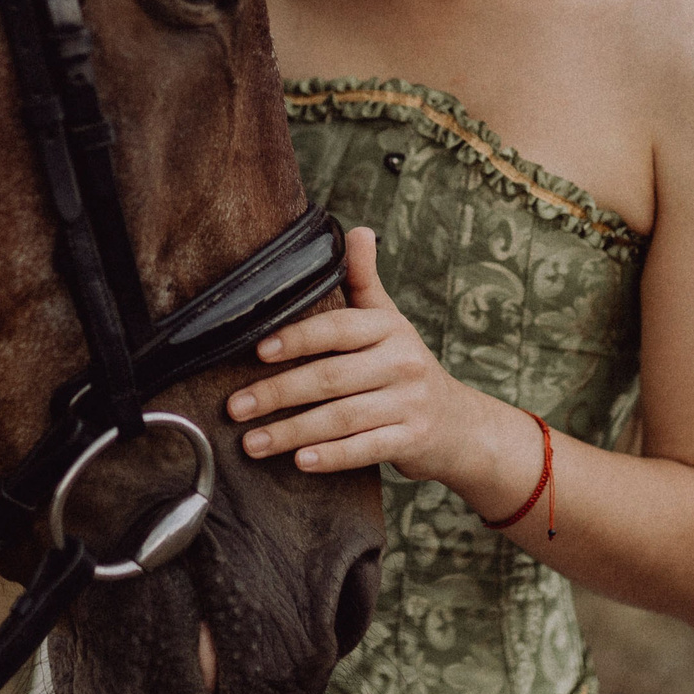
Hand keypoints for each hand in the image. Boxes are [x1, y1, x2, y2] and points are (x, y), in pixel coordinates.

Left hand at [228, 226, 504, 483]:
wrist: (458, 423)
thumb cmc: (405, 366)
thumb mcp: (389, 321)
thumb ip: (365, 280)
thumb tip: (358, 230)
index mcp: (389, 328)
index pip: (337, 328)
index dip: (297, 338)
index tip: (257, 351)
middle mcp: (403, 361)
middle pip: (331, 377)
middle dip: (277, 393)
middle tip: (235, 406)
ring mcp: (410, 402)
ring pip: (342, 417)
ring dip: (292, 432)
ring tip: (251, 442)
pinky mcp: (413, 439)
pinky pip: (366, 449)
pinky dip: (332, 456)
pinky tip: (300, 463)